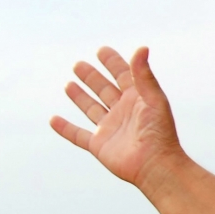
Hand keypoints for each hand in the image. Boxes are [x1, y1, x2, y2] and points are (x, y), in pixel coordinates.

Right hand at [49, 46, 183, 187]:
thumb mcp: (154, 99)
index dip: (113, 63)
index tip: (101, 50)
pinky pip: (78, 135)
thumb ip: (144, 75)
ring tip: (69, 84)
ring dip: (80, 97)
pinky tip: (53, 120)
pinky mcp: (99, 146)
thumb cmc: (160, 133)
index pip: (123, 76)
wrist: (156, 165)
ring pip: (91, 109)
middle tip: (79, 65)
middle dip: (91, 77)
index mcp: (137, 99)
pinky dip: (65, 128)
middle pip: (103, 90)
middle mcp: (122, 112)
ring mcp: (110, 129)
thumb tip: (141, 48)